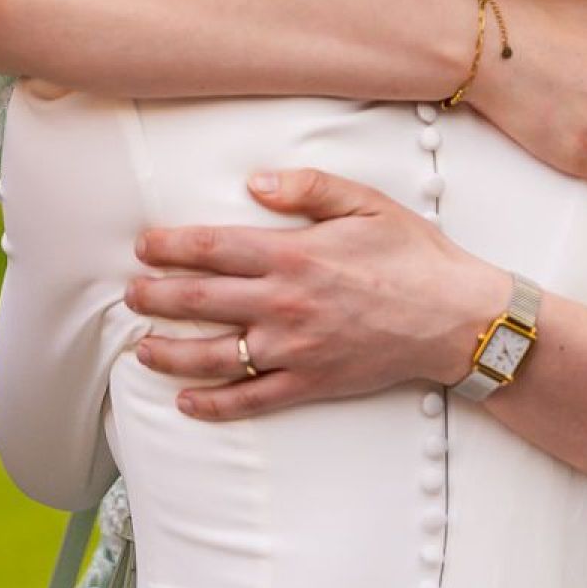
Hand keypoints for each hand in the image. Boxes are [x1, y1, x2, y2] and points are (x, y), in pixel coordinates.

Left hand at [131, 169, 511, 421]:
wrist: (456, 317)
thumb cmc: (414, 255)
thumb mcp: (367, 203)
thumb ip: (308, 188)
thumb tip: (254, 183)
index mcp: (294, 255)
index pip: (212, 248)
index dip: (170, 247)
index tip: (144, 246)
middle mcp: (285, 304)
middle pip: (199, 301)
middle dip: (155, 297)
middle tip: (130, 294)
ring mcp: (295, 348)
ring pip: (214, 356)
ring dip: (169, 353)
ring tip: (142, 348)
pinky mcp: (310, 382)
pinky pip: (251, 398)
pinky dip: (214, 404)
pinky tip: (187, 402)